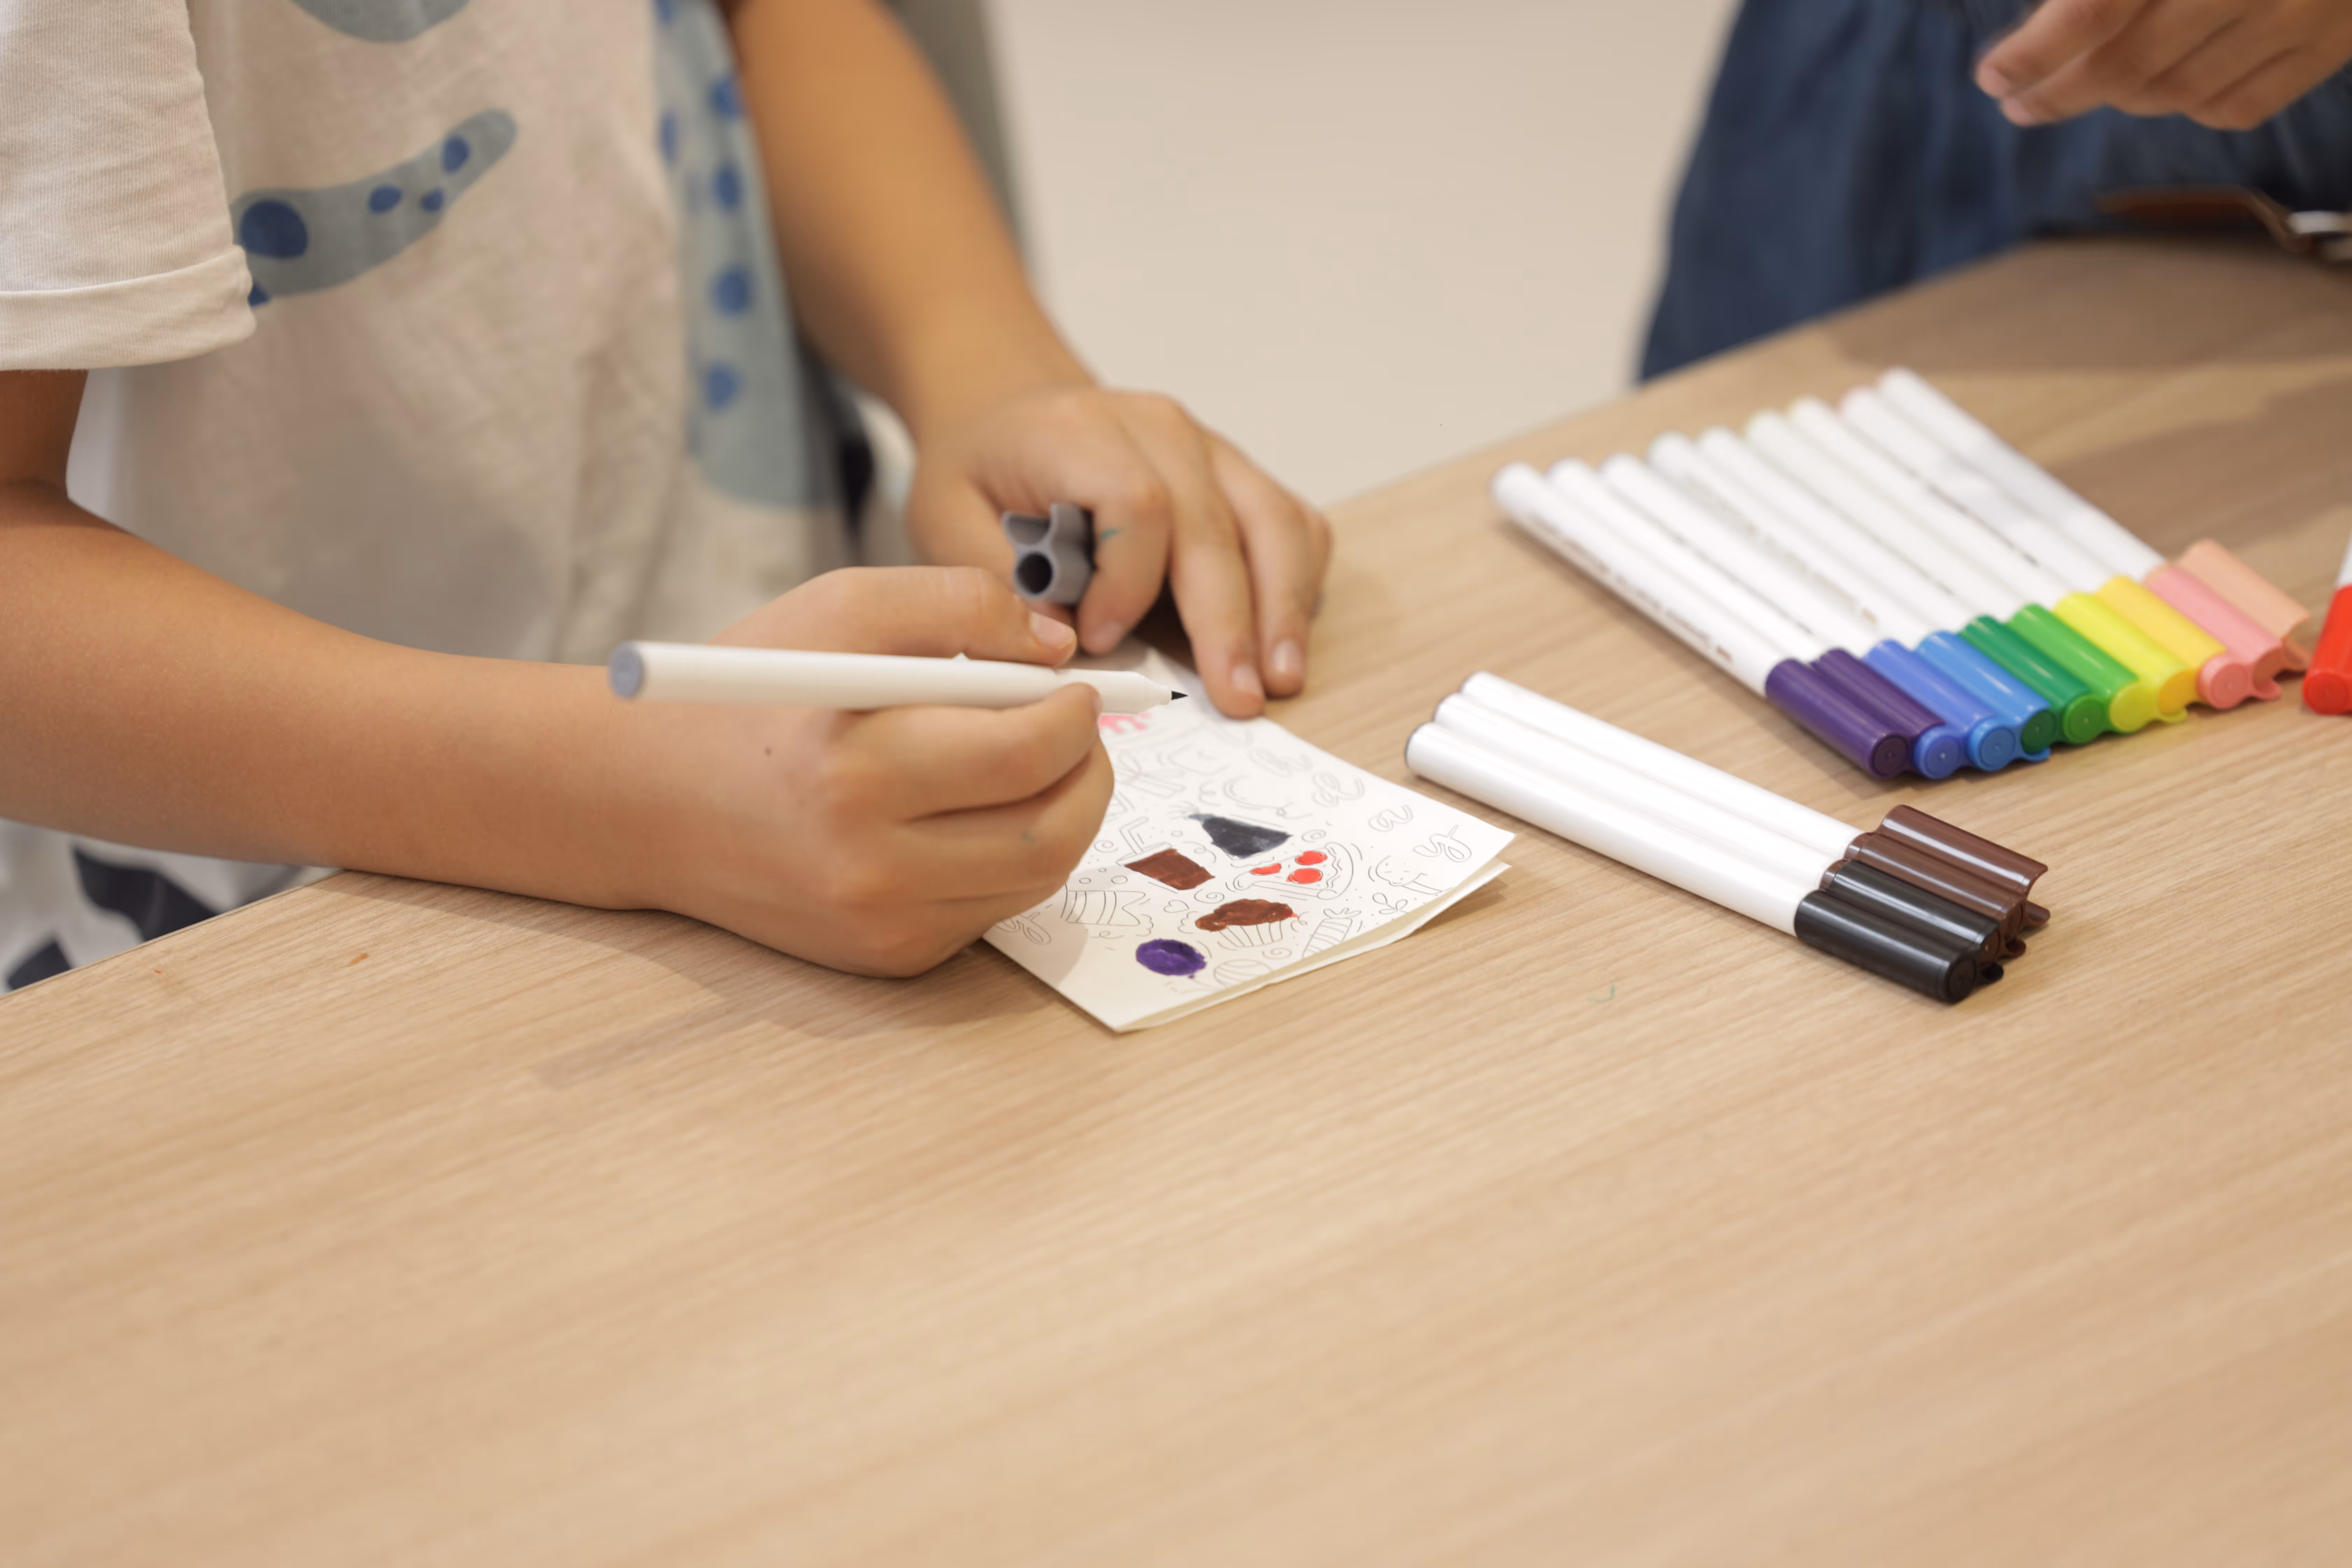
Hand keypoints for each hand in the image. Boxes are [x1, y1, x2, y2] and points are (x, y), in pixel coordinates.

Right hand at [620, 567, 1113, 976]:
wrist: (649, 800)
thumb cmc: (749, 693)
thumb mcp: (842, 607)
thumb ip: (958, 604)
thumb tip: (1057, 646)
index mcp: (856, 769)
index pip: (1023, 753)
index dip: (1074, 715)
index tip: (1075, 688)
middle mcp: (870, 863)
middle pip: (1048, 830)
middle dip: (1088, 771)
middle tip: (1078, 730)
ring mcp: (882, 923)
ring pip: (1035, 877)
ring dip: (1063, 816)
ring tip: (1040, 765)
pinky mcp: (888, 957)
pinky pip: (993, 910)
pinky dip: (1013, 859)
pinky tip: (980, 814)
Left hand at [903, 385, 1333, 718]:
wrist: (1011, 410)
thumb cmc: (984, 472)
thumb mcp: (948, 517)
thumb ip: (992, 577)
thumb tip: (1055, 644)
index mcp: (1079, 432)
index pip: (1135, 501)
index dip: (1127, 580)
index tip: (1099, 641)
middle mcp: (1158, 430)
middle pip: (1215, 524)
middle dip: (1228, 621)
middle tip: (1237, 698)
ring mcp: (1210, 449)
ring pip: (1273, 522)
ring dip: (1282, 607)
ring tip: (1280, 679)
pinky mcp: (1238, 475)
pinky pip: (1293, 522)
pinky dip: (1299, 581)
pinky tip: (1284, 641)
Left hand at [1976, 0, 2351, 129]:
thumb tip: (2048, 14)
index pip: (2094, 9)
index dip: (2034, 51)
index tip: (1993, 74)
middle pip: (2127, 66)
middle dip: (2057, 93)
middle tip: (2016, 100)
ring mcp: (2303, 13)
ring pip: (2174, 95)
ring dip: (2115, 100)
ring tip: (2075, 89)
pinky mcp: (2333, 43)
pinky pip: (2233, 106)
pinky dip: (2183, 105)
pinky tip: (2157, 89)